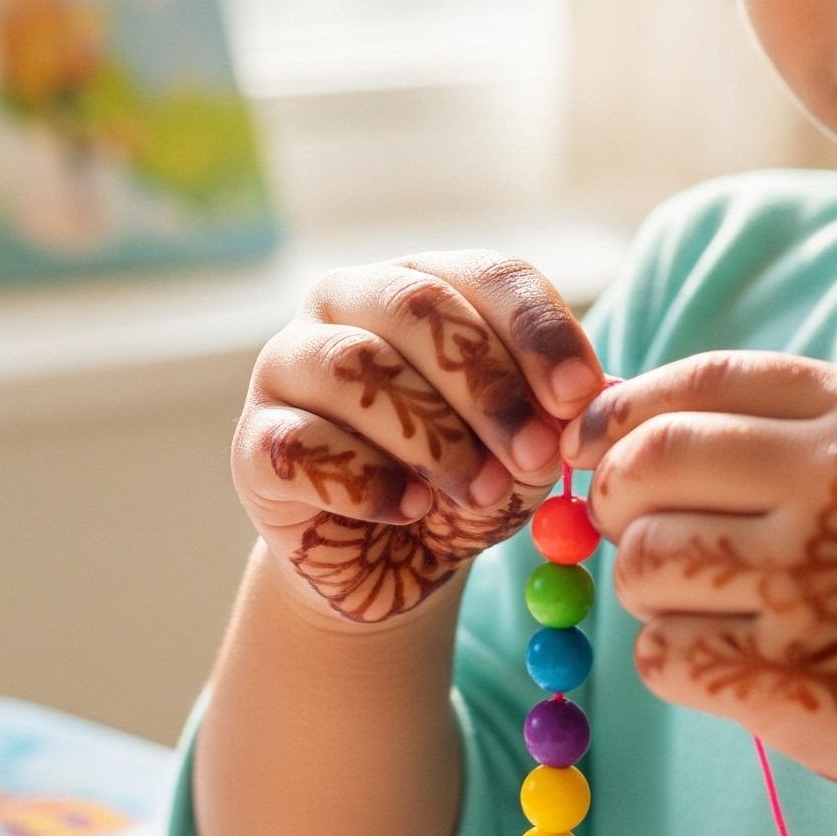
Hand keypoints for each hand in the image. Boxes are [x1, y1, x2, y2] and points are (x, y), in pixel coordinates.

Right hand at [235, 255, 603, 625]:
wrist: (386, 561)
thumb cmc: (460, 479)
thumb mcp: (520, 447)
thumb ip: (550, 419)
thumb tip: (582, 404)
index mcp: (428, 282)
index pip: (490, 274)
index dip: (540, 331)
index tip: (580, 398)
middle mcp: (349, 301)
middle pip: (420, 307)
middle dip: (489, 387)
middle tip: (533, 456)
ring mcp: (290, 363)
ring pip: (357, 368)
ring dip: (435, 439)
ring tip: (478, 493)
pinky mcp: (255, 439)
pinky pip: (304, 445)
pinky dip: (370, 482)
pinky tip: (408, 509)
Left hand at [571, 355, 836, 835]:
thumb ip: (777, 428)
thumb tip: (612, 411)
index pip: (700, 382)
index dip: (624, 411)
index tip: (592, 443)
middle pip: (650, 462)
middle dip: (615, 499)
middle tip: (625, 530)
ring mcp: (812, 585)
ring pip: (641, 562)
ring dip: (647, 590)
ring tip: (703, 606)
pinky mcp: (789, 682)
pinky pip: (661, 656)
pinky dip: (674, 663)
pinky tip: (731, 665)